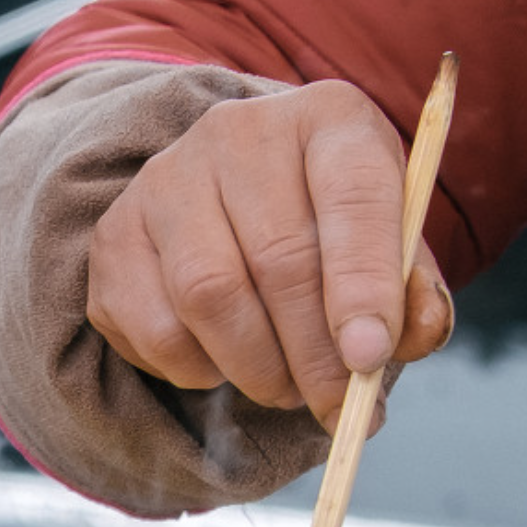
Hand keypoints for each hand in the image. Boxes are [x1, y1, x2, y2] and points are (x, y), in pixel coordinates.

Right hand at [85, 80, 453, 432]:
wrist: (232, 201)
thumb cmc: (324, 227)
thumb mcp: (386, 241)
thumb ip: (408, 290)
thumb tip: (411, 337)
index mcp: (327, 118)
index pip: (353, 196)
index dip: (363, 285)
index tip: (370, 359)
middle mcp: (238, 132)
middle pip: (279, 259)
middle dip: (313, 354)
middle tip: (336, 408)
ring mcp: (165, 180)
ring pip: (209, 297)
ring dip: (256, 368)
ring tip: (284, 388)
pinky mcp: (115, 236)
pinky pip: (156, 329)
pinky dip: (197, 370)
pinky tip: (222, 365)